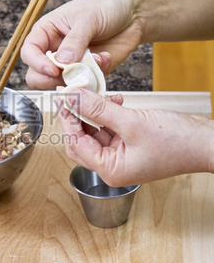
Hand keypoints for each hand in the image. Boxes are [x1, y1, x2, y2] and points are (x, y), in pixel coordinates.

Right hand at [21, 0, 143, 88]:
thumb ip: (74, 41)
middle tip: (70, 75)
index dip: (37, 64)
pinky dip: (95, 78)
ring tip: (97, 59)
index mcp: (46, 32)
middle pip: (37, 75)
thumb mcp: (88, 18)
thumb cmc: (106, 6)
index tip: (53, 69)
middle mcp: (54, 50)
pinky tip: (105, 58)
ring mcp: (70, 64)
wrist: (133, 14)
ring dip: (79, 77)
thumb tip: (61, 62)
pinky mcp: (87, 74)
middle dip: (52, 79)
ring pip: (61, 84)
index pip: (29, 52)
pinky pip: (84, 86)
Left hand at [57, 88, 213, 184]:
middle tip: (73, 93)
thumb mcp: (132, 122)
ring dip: (93, 111)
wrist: (207, 143)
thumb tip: (74, 97)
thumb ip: (99, 110)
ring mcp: (122, 156)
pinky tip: (113, 99)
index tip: (63, 96)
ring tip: (98, 93)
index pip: (76, 143)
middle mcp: (113, 166)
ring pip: (94, 131)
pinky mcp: (130, 144)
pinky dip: (108, 113)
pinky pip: (110, 128)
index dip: (67, 118)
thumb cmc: (178, 142)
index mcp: (110, 170)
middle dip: (76, 115)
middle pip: (81, 139)